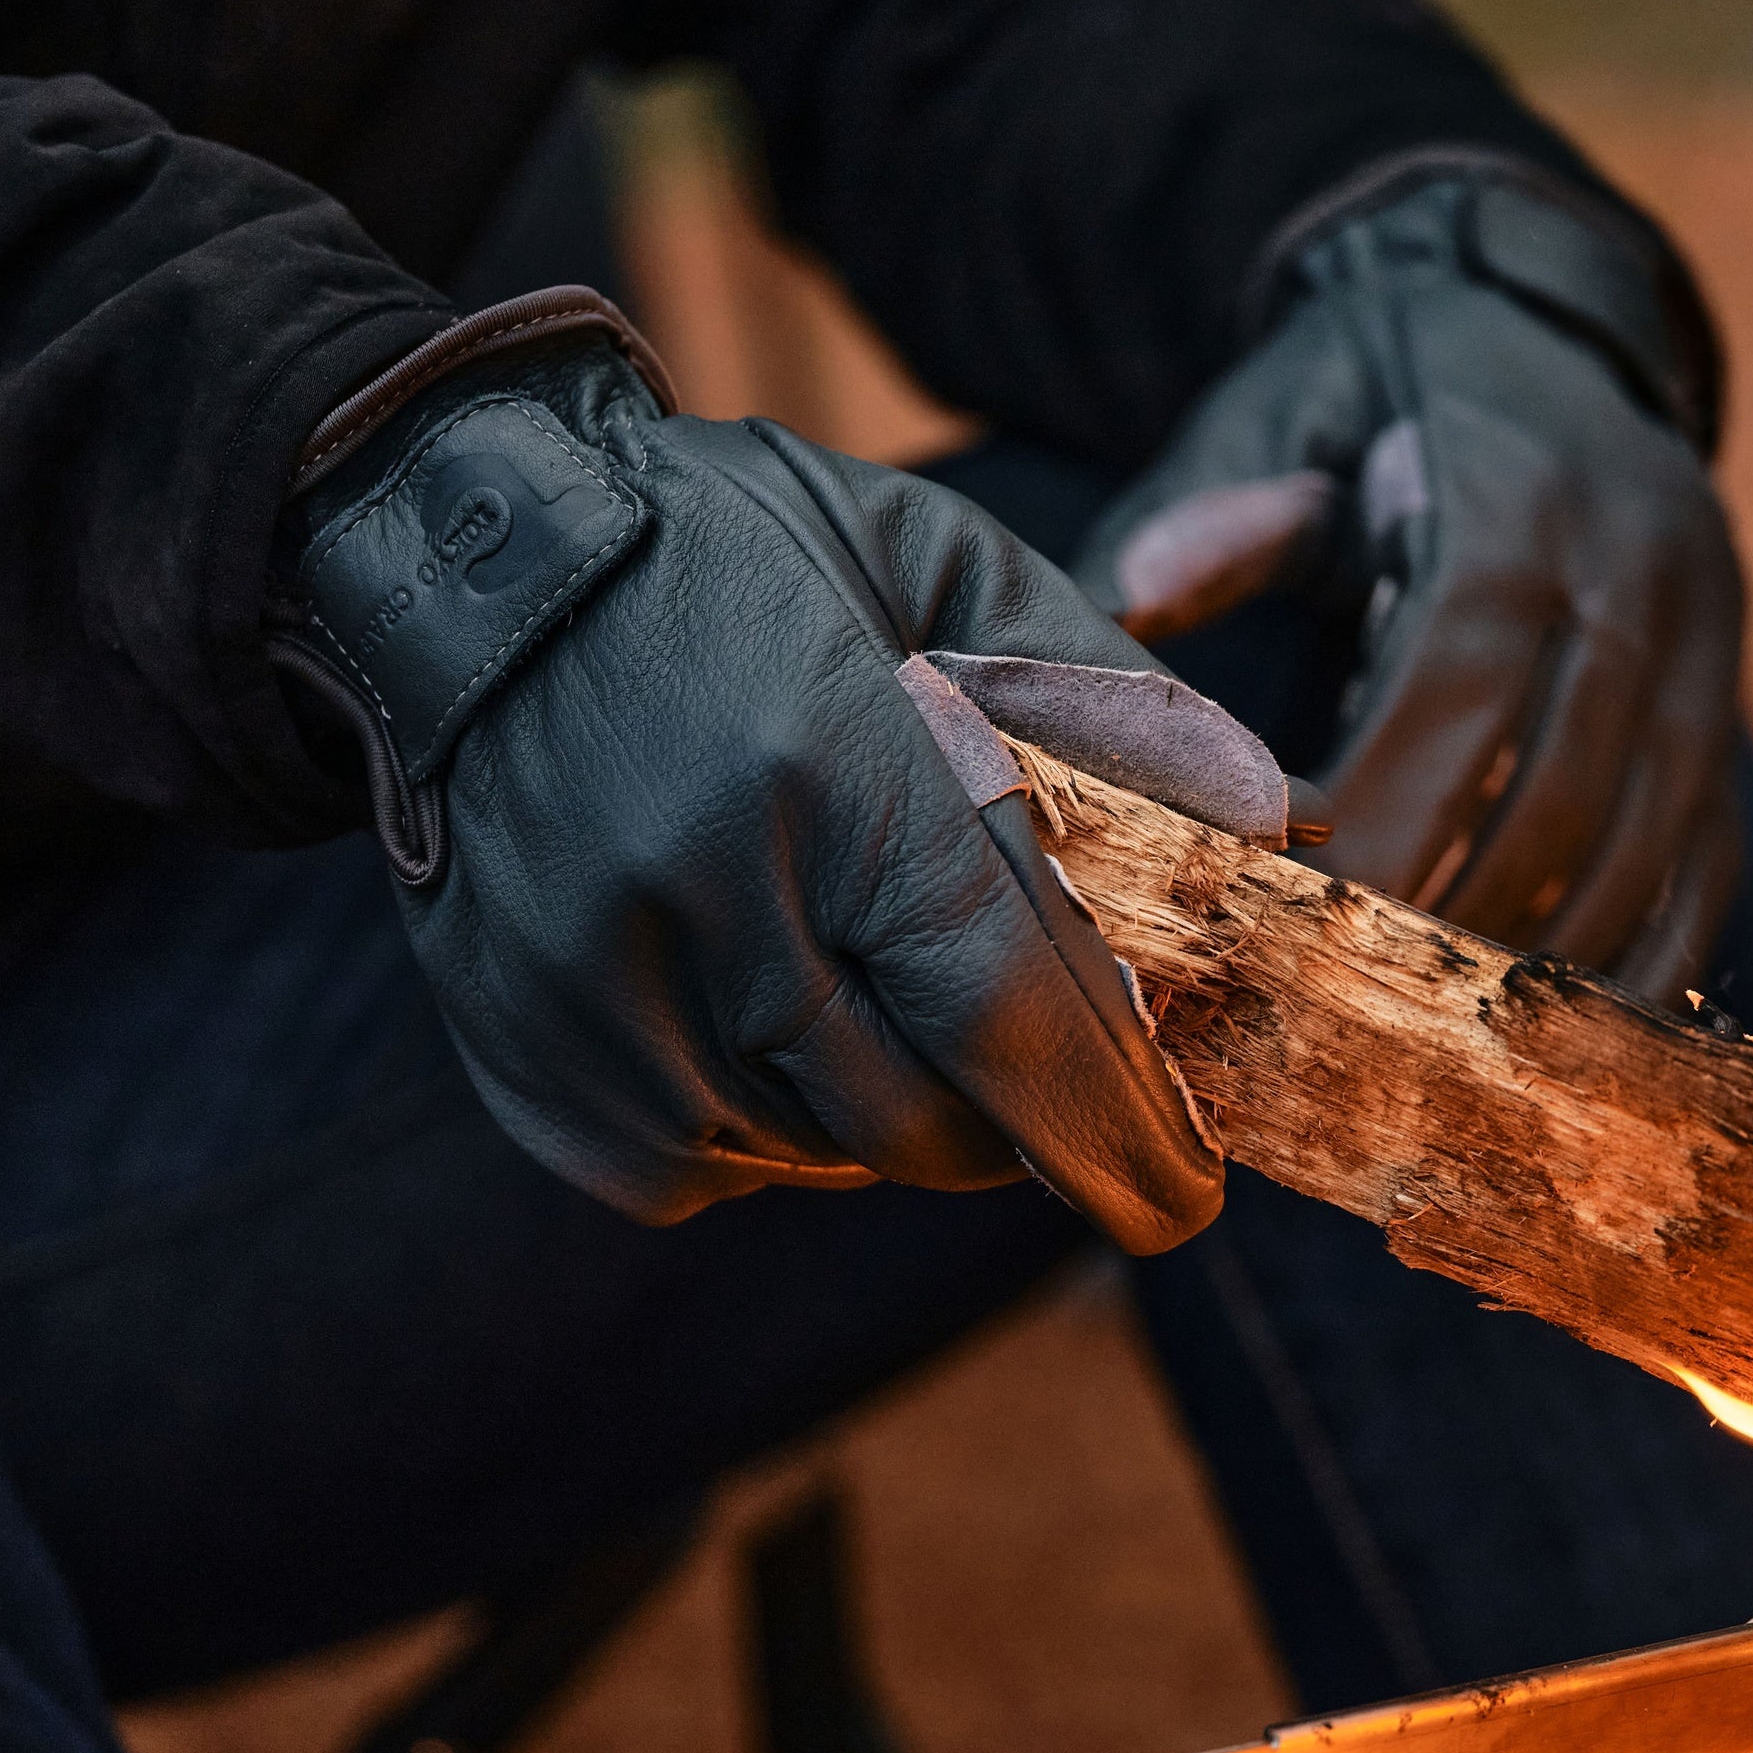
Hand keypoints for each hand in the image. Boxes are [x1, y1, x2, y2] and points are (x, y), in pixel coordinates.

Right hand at [271, 296, 1289, 1253]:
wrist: (459, 555)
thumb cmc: (734, 554)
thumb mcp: (942, 572)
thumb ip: (1119, 707)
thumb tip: (1292, 834)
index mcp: (824, 765)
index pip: (1010, 1020)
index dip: (1115, 1136)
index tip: (1183, 1199)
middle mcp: (696, 889)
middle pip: (924, 1122)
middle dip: (1016, 1127)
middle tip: (1040, 1068)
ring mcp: (588, 986)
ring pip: (818, 1154)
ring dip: (893, 1117)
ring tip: (880, 992)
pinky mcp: (523, 1046)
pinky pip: (697, 1169)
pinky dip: (767, 1133)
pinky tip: (765, 1023)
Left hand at [1081, 158, 1745, 997]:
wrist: (1546, 319)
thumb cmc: (1375, 391)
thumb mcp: (1284, 411)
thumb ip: (1210, 518)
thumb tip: (1119, 609)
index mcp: (1526, 494)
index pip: (1466, 678)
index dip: (1388, 806)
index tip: (1297, 913)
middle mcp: (1648, 573)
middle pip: (1558, 791)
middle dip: (1452, 919)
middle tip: (1345, 1022)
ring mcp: (1711, 654)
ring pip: (1642, 852)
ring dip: (1539, 971)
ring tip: (1433, 1060)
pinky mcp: (1729, 721)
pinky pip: (1703, 874)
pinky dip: (1634, 971)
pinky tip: (1551, 1051)